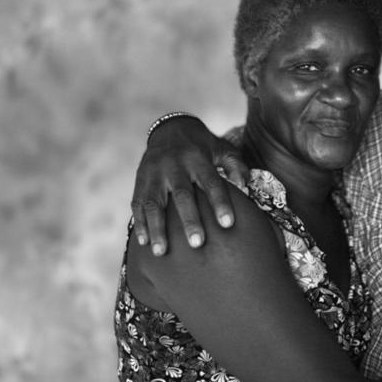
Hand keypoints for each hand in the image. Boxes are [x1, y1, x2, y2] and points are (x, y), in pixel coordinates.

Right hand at [131, 116, 248, 254]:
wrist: (169, 129)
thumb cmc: (203, 146)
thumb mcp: (222, 148)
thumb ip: (235, 166)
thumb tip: (245, 187)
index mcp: (198, 159)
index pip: (211, 182)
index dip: (220, 203)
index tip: (228, 224)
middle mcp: (174, 165)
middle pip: (182, 195)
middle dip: (189, 220)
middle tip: (197, 244)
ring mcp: (154, 173)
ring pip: (154, 202)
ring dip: (157, 228)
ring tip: (161, 252)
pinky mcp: (140, 180)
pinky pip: (137, 203)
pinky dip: (140, 223)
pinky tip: (144, 243)